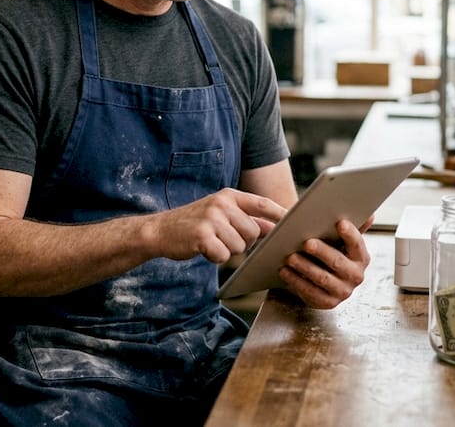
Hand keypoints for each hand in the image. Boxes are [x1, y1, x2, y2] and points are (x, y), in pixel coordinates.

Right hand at [151, 188, 286, 263]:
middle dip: (243, 242)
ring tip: (211, 242)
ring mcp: (211, 218)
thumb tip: (271, 226)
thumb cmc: (194, 224)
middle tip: (223, 239)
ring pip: (240, 246)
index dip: (279, 213)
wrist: (160, 230)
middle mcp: (221, 203)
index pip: (261, 204)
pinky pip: (223, 255)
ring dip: (228, 251)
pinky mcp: (202, 235)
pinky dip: (215, 257)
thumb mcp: (219, 214)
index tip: (294, 220)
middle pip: (253, 232)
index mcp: (228, 196)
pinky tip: (203, 249)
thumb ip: (244, 218)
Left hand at [277, 216, 372, 308]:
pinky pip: (311, 292)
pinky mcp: (328, 302)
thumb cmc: (332, 253)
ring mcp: (343, 291)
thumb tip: (370, 215)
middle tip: (306, 243)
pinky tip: (285, 271)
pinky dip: (296, 281)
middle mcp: (356, 276)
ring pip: (322, 278)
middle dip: (321, 252)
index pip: (357, 244)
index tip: (339, 223)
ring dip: (305, 267)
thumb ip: (352, 228)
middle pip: (337, 262)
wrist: (324, 280)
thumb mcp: (341, 241)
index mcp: (361, 257)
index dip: (350, 234)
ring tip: (290, 257)